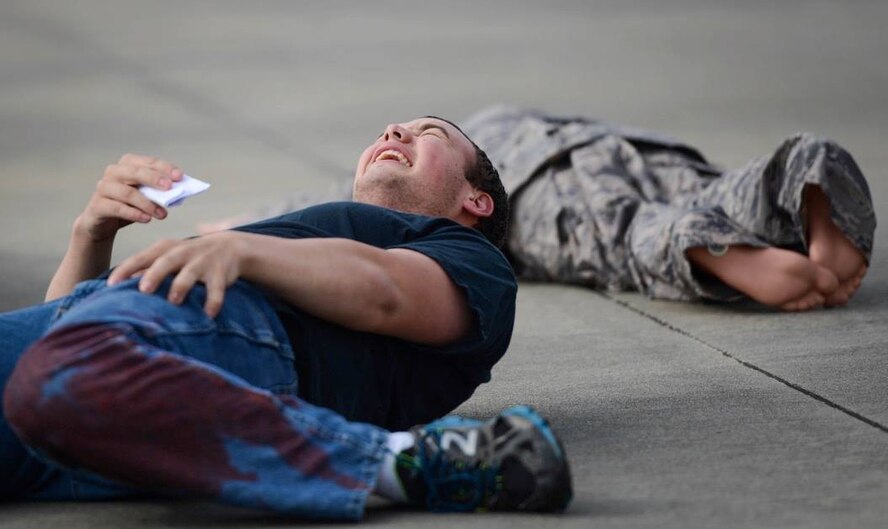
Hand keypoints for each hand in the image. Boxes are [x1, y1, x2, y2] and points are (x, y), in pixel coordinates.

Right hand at [75, 154, 182, 242]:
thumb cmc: (129, 205)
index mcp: (128, 165)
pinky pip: (116, 208)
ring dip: (147, 203)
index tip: (179, 176)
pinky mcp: (97, 205)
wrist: (103, 223)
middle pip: (135, 172)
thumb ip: (160, 191)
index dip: (164, 168)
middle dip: (154, 178)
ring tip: (163, 214)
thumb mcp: (146, 196)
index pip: (148, 162)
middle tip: (170, 188)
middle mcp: (113, 173)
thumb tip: (180, 191)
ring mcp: (103, 188)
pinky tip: (147, 219)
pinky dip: (134, 214)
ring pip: (127, 192)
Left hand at [107, 232, 245, 316]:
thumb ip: (146, 268)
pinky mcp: (220, 273)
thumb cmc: (190, 256)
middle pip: (166, 261)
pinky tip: (209, 315)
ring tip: (174, 300)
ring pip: (190, 273)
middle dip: (155, 274)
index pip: (142, 257)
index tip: (110, 284)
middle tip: (143, 289)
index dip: (126, 269)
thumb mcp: (168, 256)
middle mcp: (183, 252)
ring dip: (182, 286)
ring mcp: (203, 262)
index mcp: (166, 248)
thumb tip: (118, 283)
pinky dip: (213, 301)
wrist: (230, 247)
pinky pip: (217, 289)